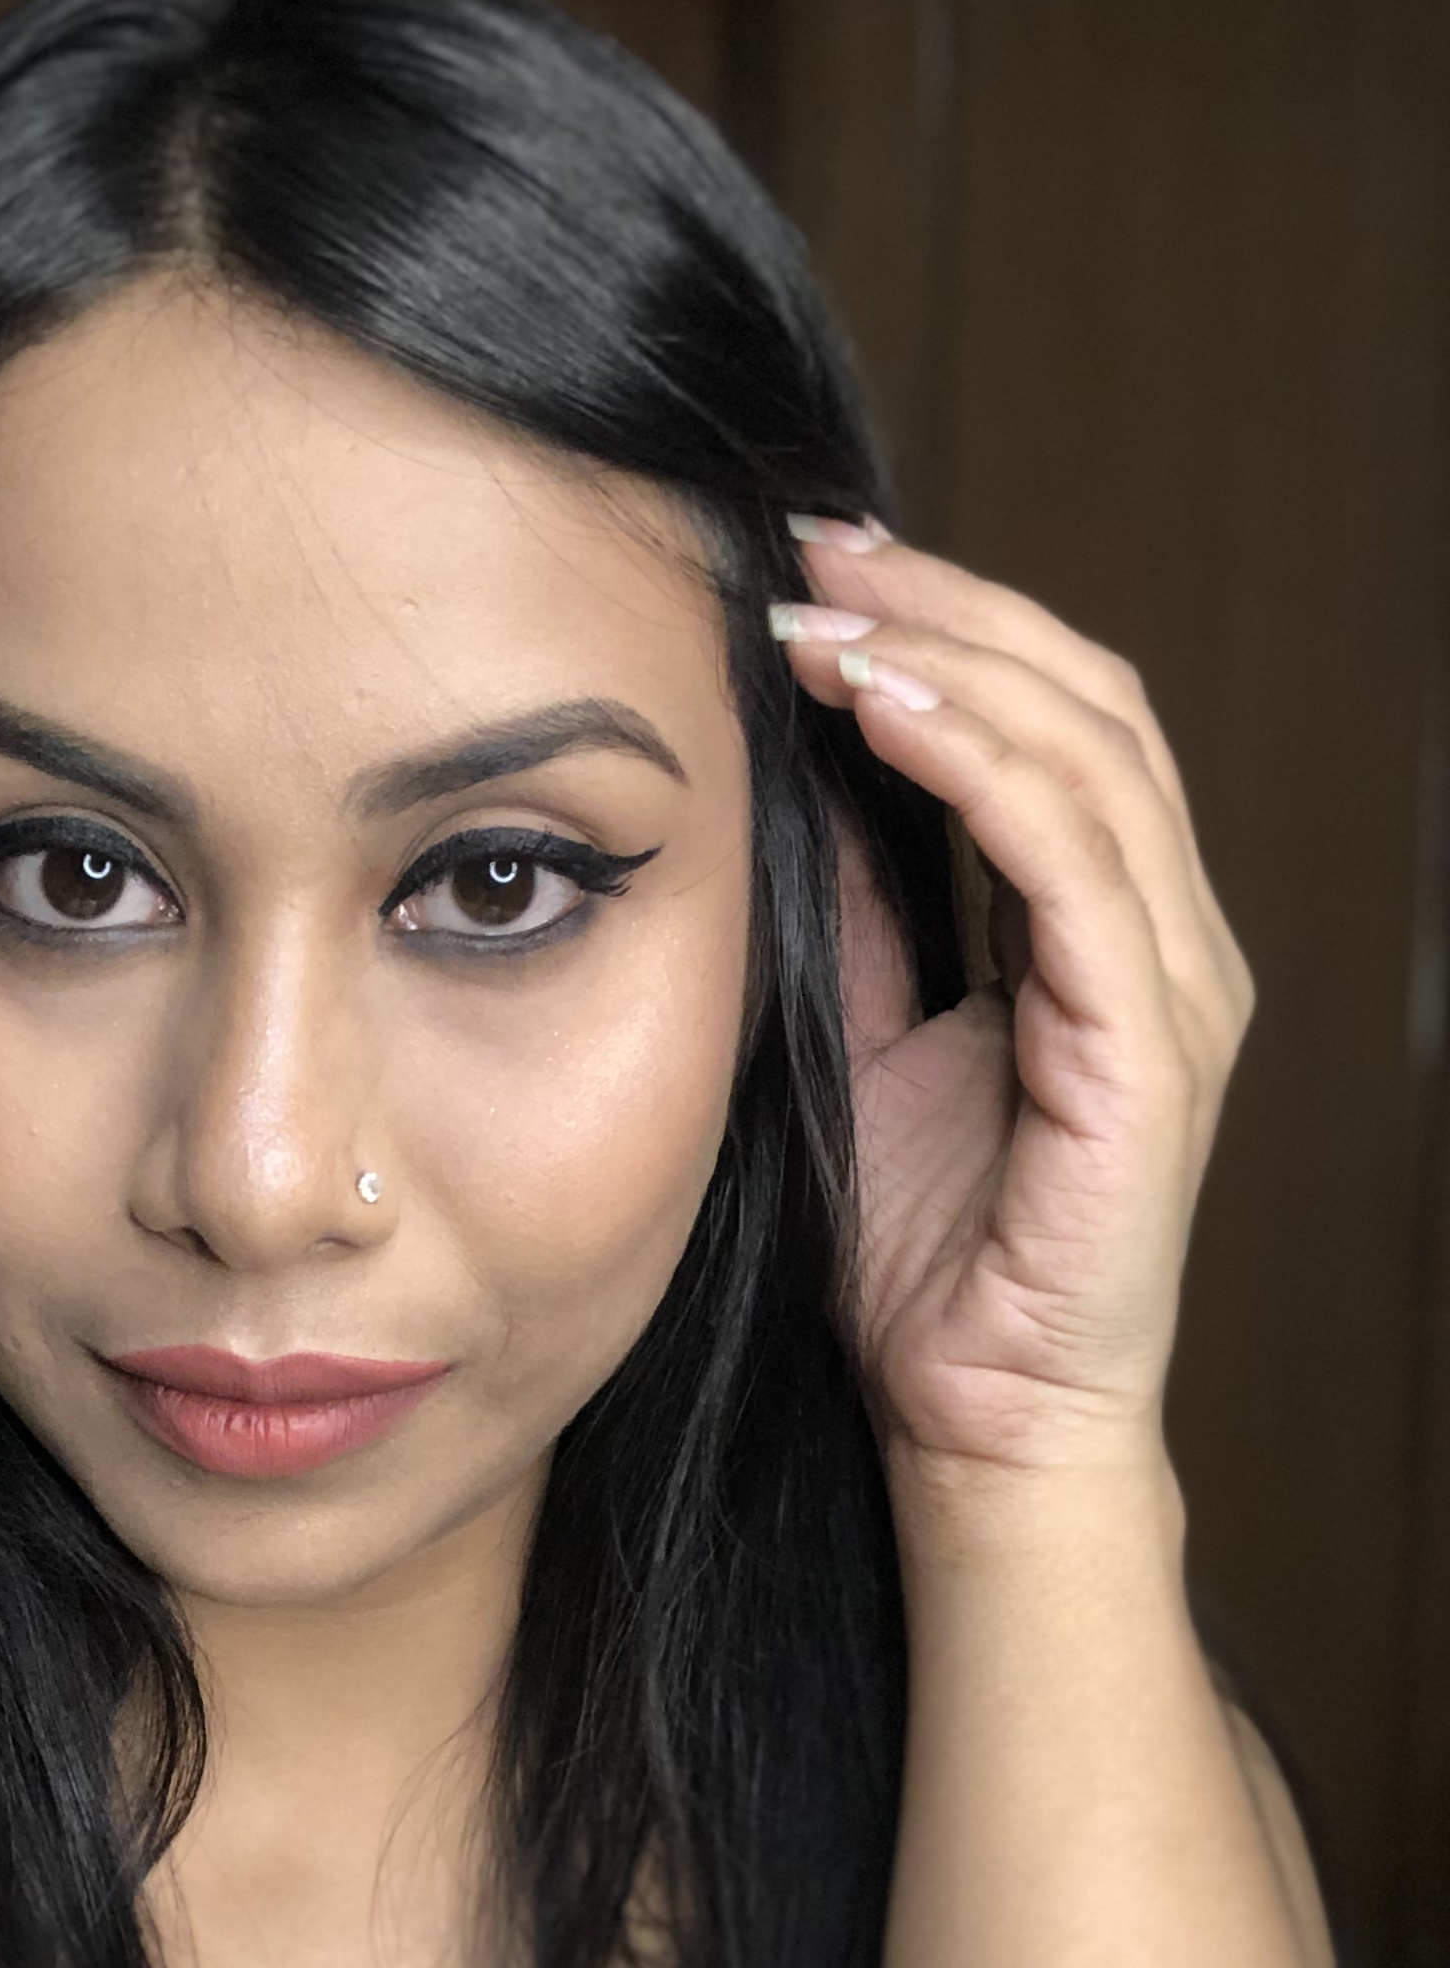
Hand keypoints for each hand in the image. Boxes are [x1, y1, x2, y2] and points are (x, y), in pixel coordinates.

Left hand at [774, 521, 1252, 1500]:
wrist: (974, 1421)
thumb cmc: (925, 1262)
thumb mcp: (861, 1046)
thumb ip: (858, 918)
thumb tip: (794, 784)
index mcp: (1102, 935)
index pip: (1052, 725)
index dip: (946, 629)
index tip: (812, 568)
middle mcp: (1164, 943)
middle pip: (1089, 705)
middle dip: (949, 608)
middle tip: (812, 546)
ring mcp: (1174, 994)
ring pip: (1094, 761)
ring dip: (958, 667)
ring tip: (828, 614)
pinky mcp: (1150, 1056)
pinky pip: (1078, 871)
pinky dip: (988, 772)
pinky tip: (891, 713)